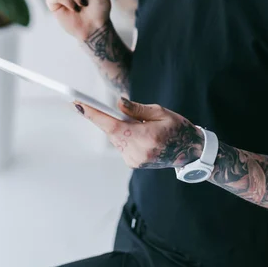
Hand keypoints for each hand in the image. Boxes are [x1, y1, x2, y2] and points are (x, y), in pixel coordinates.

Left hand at [72, 97, 204, 169]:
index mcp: (145, 137)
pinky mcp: (132, 163)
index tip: (77, 104)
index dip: (92, 114)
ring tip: (139, 124)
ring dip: (119, 127)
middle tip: (113, 109)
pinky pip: (121, 144)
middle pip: (111, 130)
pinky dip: (124, 135)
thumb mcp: (161, 112)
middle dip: (107, 118)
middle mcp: (137, 152)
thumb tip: (118, 103)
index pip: (111, 125)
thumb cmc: (177, 128)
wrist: (190, 152)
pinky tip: (138, 133)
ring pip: (115, 137)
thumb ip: (137, 109)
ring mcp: (134, 160)